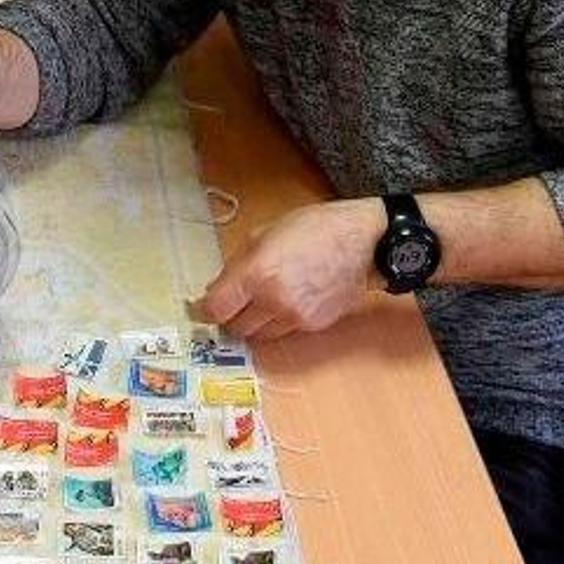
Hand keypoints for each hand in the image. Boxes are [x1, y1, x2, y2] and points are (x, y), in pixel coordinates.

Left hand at [195, 198, 386, 340]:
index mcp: (256, 273)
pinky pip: (283, 332)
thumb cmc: (312, 228)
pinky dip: (276, 322)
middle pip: (236, 328)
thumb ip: (236, 265)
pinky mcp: (313, 326)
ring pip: (259, 335)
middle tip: (230, 304)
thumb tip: (217, 289)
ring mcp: (295, 317)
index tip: (201, 306)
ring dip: (252, 322)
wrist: (363, 242)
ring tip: (258, 302)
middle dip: (229, 317)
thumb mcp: (262, 234)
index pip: (216, 309)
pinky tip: (284, 300)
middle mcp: (274, 301)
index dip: (204, 309)